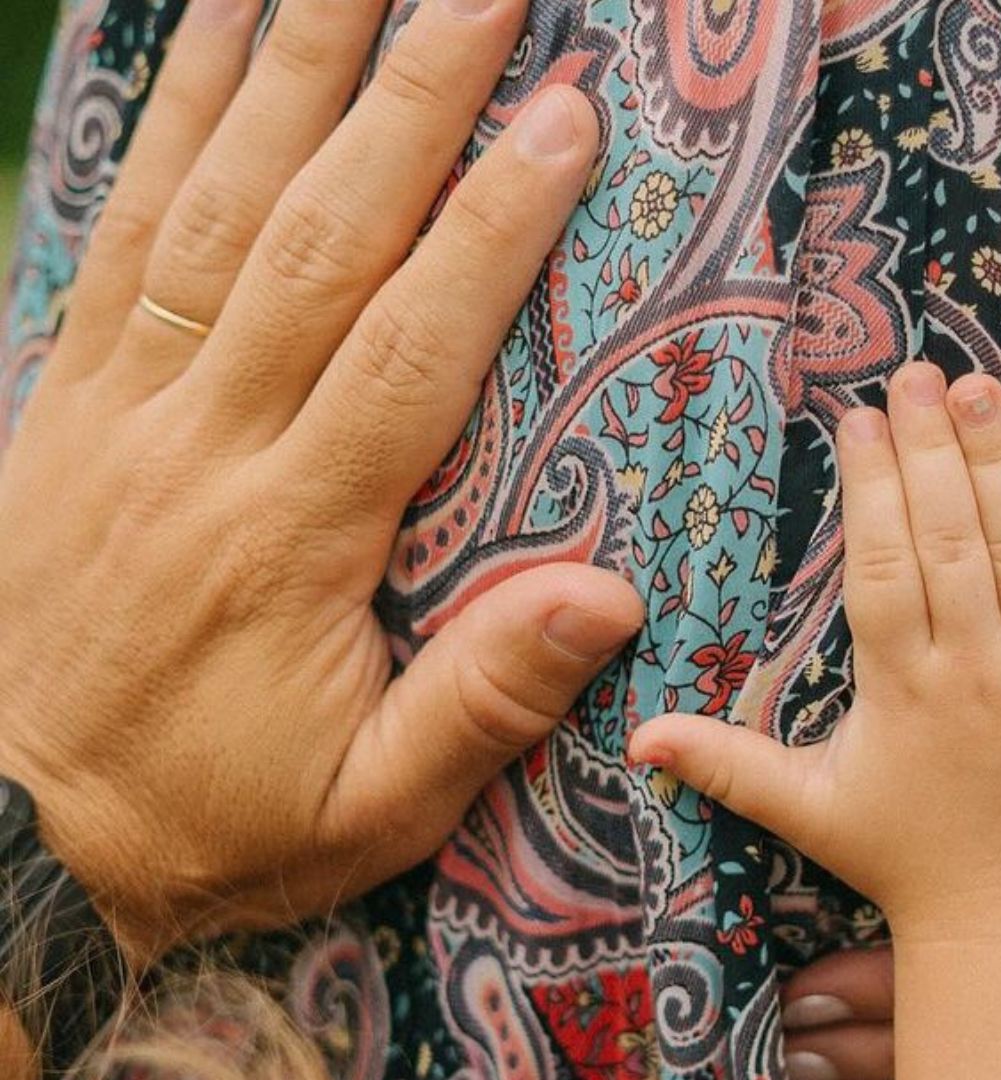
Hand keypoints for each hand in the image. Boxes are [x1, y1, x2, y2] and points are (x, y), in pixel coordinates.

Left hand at [0, 0, 634, 965]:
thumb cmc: (208, 821)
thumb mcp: (368, 812)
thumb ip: (485, 704)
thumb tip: (613, 596)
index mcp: (293, 534)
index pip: (409, 347)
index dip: (493, 225)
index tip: (565, 119)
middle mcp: (203, 438)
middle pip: (313, 234)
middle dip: (405, 97)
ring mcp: (121, 400)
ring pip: (210, 201)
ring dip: (286, 67)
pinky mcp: (69, 389)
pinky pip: (121, 225)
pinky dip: (169, 116)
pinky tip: (212, 27)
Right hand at [628, 364, 1000, 929]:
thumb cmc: (900, 856)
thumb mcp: (807, 809)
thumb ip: (725, 763)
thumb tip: (635, 736)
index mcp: (902, 693)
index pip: (885, 566)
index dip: (872, 486)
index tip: (858, 418)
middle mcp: (977, 674)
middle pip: (952, 540)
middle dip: (932, 447)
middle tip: (916, 371)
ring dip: (1000, 460)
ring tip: (979, 386)